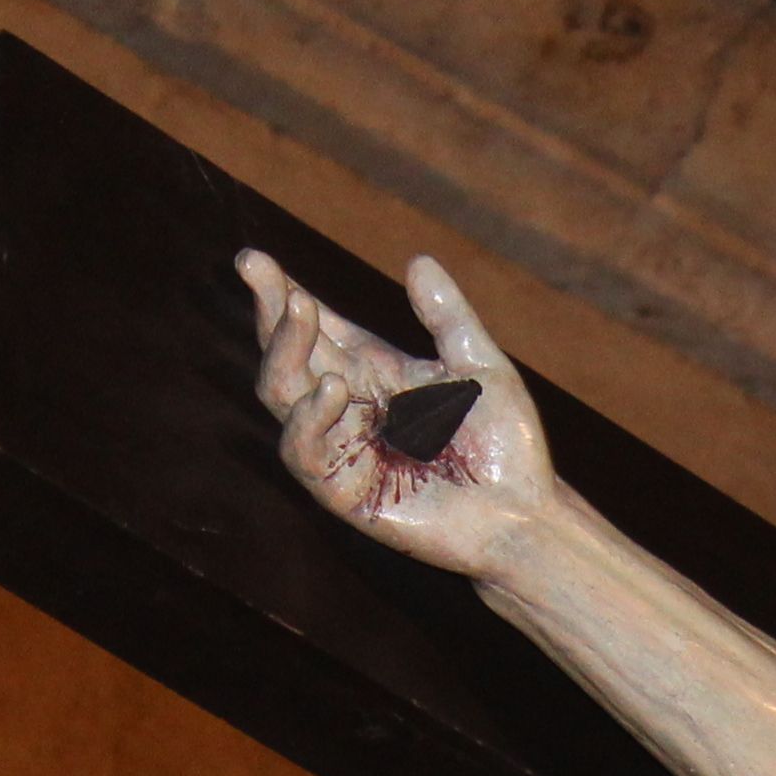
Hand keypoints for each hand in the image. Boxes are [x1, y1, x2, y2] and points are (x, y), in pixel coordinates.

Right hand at [240, 249, 561, 581]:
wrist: (524, 514)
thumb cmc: (506, 447)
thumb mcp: (480, 367)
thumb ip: (447, 317)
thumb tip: (417, 260)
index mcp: (374, 372)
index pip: (317, 328)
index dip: (281, 294)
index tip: (251, 260)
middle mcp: (348, 407)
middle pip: (287, 354)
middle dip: (271, 313)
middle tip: (260, 274)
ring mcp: (341, 449)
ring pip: (281, 396)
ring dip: (283, 352)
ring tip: (300, 312)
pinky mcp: (343, 492)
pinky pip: (304, 453)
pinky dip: (309, 419)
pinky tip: (332, 387)